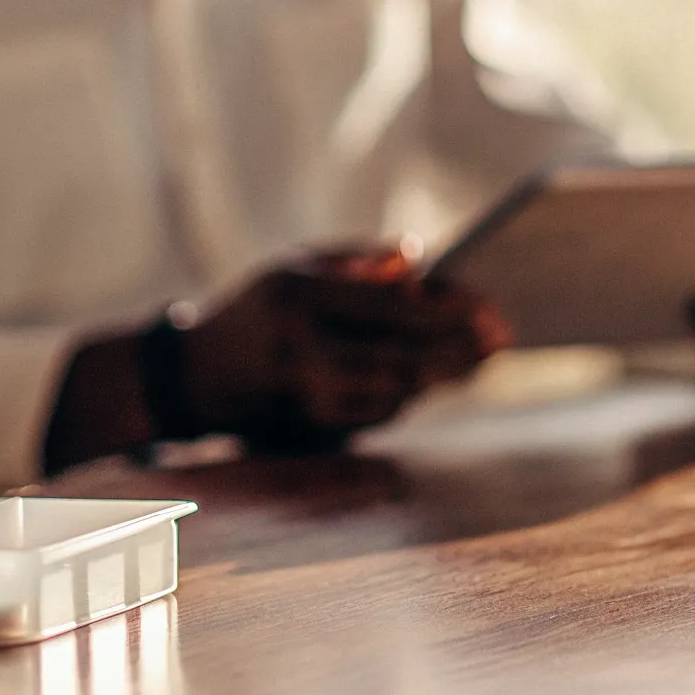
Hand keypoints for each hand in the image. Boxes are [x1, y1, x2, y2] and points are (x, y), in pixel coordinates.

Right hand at [179, 246, 512, 450]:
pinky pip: (375, 418)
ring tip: (476, 361)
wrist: (195, 378)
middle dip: (459, 353)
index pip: (392, 307)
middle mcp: (300, 351)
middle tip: (500, 343)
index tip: (491, 312)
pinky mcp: (308, 432)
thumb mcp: (295, 268)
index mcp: (299, 299)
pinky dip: (407, 398)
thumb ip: (358, 262)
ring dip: (440, 379)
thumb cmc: (254, 311)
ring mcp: (302, 399)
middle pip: (402, 359)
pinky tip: (427, 381)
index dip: (450, 312)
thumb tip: (419, 262)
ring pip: (393, 394)